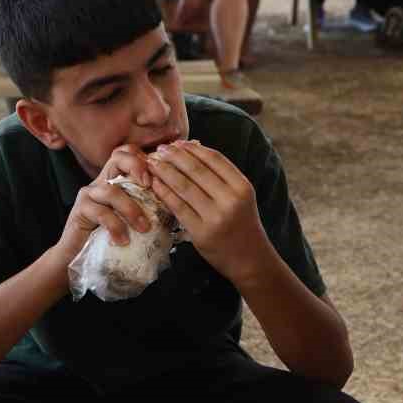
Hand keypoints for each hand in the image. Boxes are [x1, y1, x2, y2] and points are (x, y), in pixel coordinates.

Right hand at [53, 145, 155, 262]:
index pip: (130, 153)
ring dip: (131, 209)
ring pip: (112, 190)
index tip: (159, 176)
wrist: (81, 256)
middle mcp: (103, 181)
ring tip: (144, 228)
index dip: (146, 159)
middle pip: (118, 157)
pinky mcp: (80, 209)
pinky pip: (101, 212)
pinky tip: (122, 240)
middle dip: (136, 166)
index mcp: (118, 180)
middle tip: (149, 185)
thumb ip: (150, 208)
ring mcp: (90, 194)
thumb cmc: (112, 239)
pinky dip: (115, 226)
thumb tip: (179, 206)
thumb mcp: (135, 220)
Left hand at [147, 141, 269, 285]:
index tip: (177, 143)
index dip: (193, 148)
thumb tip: (192, 148)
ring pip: (184, 186)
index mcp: (242, 187)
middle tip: (159, 149)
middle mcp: (230, 200)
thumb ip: (221, 176)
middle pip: (197, 170)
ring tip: (152, 163)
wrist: (250, 259)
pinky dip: (164, 192)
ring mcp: (215, 217)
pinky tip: (155, 184)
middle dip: (174, 156)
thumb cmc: (241, 224)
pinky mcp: (201, 232)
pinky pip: (178, 207)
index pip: (214, 159)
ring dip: (164, 171)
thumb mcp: (240, 197)